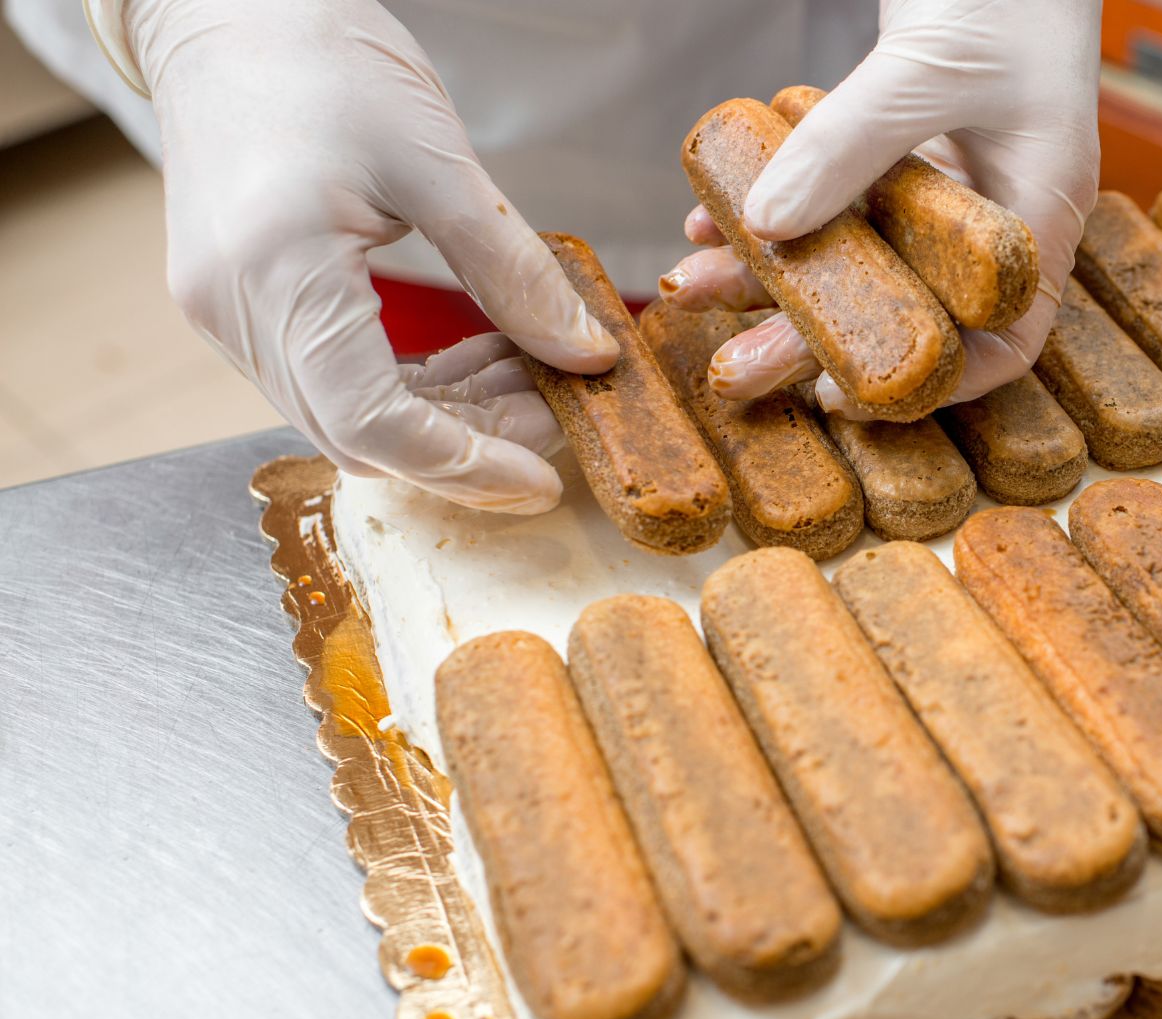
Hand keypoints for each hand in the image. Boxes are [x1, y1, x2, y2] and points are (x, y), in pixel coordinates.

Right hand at [106, 0, 616, 511]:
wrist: (226, 12)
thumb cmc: (322, 61)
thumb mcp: (437, 161)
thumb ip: (512, 270)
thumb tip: (585, 353)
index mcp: (276, 273)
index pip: (374, 424)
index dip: (466, 467)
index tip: (545, 480)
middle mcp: (233, 310)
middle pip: (359, 435)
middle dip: (467, 444)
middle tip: (557, 415)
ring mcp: (226, 311)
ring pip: (346, 414)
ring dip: (443, 416)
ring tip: (530, 378)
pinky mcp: (238, 301)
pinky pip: (329, 377)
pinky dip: (407, 383)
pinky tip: (478, 356)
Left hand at [658, 0, 1101, 416]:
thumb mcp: (926, 69)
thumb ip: (850, 145)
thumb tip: (767, 226)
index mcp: (1039, 214)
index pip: (1003, 340)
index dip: (930, 383)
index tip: (842, 395)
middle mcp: (989, 213)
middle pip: (905, 312)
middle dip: (814, 342)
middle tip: (736, 368)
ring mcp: (938, 184)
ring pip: (854, 259)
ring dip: (773, 281)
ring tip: (697, 289)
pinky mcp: (892, 151)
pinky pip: (829, 201)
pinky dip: (770, 215)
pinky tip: (710, 222)